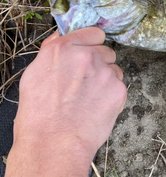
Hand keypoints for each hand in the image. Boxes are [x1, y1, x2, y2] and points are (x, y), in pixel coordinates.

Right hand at [13, 27, 126, 162]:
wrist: (54, 143)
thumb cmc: (39, 115)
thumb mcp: (34, 75)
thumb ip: (51, 51)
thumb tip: (61, 36)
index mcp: (62, 49)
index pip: (93, 33)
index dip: (92, 44)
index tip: (89, 54)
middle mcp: (86, 55)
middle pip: (107, 51)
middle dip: (100, 64)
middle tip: (85, 84)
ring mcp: (105, 72)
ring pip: (115, 70)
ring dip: (107, 80)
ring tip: (89, 99)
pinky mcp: (119, 89)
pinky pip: (120, 87)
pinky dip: (112, 96)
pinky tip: (97, 108)